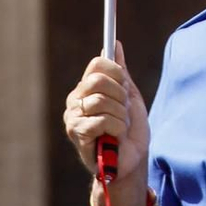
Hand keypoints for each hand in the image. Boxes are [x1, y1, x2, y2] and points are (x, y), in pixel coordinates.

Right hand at [63, 44, 149, 198]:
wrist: (132, 160)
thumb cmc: (130, 130)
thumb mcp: (129, 97)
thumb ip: (120, 72)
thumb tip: (115, 44)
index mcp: (87, 88)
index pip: (96, 64)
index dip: (116, 72)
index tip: (125, 85)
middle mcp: (75, 100)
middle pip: (97, 80)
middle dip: (120, 95)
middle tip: (125, 109)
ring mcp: (73, 117)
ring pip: (100, 101)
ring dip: (120, 114)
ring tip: (121, 126)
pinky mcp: (77, 134)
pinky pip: (100, 120)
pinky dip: (117, 127)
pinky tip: (116, 135)